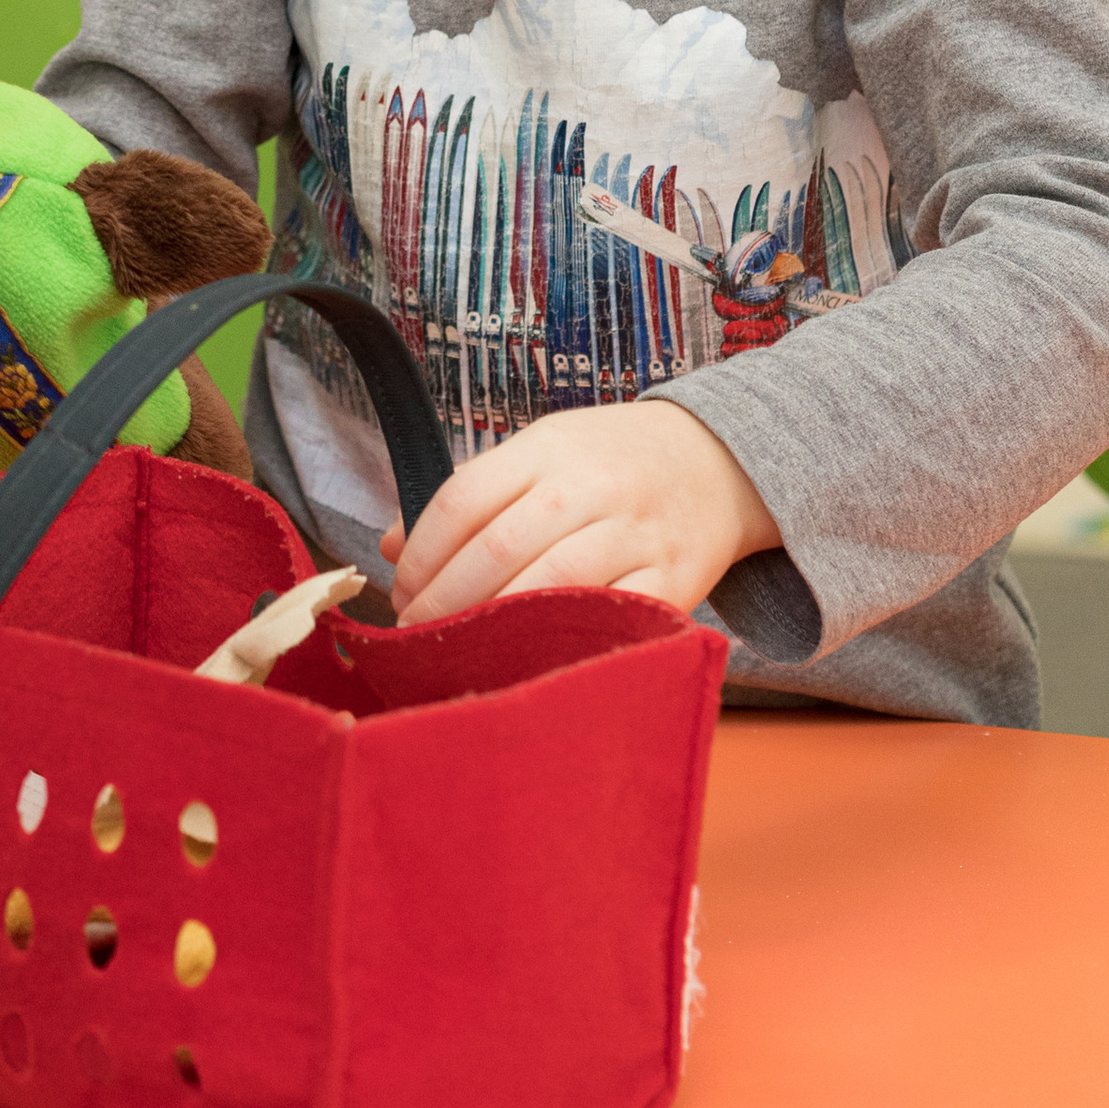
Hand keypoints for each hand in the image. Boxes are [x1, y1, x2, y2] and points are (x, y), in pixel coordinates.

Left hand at [384, 398, 776, 624]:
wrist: (719, 458)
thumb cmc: (612, 460)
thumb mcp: (541, 451)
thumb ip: (472, 494)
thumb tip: (389, 546)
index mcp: (547, 448)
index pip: (464, 498)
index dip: (421, 553)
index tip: (401, 592)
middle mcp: (590, 485)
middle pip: (499, 547)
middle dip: (447, 600)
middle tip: (418, 634)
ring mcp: (635, 533)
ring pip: (552, 584)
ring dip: (496, 626)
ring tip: (462, 651)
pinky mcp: (675, 579)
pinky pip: (614, 617)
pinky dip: (569, 641)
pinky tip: (533, 659)